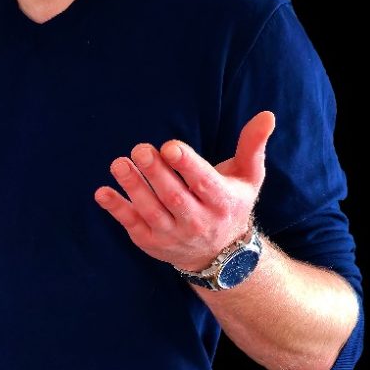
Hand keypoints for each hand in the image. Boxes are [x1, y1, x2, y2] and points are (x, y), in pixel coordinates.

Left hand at [94, 111, 274, 270]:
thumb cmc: (231, 203)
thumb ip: (252, 146)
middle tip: (140, 148)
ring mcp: (173, 234)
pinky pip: (132, 225)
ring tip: (119, 164)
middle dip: (156, 173)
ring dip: (133, 187)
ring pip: (151, 211)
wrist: (220, 254)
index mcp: (222, 202)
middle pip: (174, 197)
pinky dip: (117, 210)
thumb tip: (267, 115)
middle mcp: (198, 221)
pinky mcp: (151, 242)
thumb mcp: (247, 177)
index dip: (187, 166)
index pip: (204, 183)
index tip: (170, 147)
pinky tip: (102, 192)